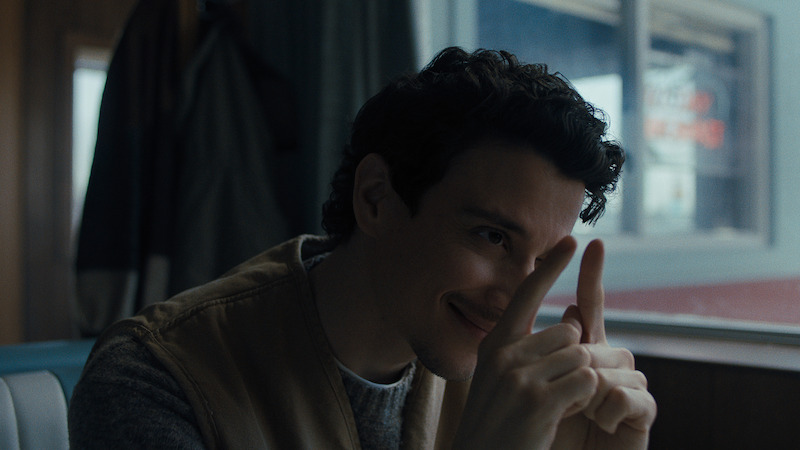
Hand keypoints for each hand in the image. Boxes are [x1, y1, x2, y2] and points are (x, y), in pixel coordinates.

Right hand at [453, 236, 598, 448]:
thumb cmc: (497, 425)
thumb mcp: (501, 380)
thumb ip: (528, 348)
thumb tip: (573, 317)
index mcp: (494, 345)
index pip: (525, 295)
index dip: (549, 267)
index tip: (570, 239)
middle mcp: (503, 354)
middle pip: (568, 332)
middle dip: (574, 359)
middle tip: (556, 391)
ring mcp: (519, 376)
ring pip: (581, 356)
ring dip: (581, 382)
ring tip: (557, 406)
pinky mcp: (538, 400)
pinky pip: (586, 381)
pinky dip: (586, 398)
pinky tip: (564, 415)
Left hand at [553, 239, 655, 448]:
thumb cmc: (544, 434)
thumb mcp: (540, 389)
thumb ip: (550, 354)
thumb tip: (571, 314)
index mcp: (580, 353)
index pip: (589, 306)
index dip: (590, 276)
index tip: (591, 242)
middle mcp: (607, 364)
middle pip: (597, 341)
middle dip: (578, 367)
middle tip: (565, 399)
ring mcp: (627, 387)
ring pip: (614, 367)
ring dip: (590, 394)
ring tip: (580, 416)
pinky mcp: (642, 413)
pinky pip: (630, 395)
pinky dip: (609, 412)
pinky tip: (600, 426)